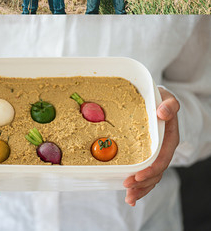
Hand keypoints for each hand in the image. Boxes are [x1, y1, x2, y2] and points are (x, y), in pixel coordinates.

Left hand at [123, 88, 179, 205]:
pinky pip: (145, 174)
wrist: (159, 102)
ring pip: (151, 178)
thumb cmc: (162, 100)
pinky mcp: (147, 157)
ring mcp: (156, 155)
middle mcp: (163, 151)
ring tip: (129, 198)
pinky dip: (139, 186)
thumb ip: (169, 105)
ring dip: (141, 189)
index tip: (138, 175)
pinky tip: (130, 196)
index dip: (151, 169)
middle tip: (127, 187)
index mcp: (169, 139)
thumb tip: (162, 113)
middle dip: (143, 183)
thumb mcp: (167, 98)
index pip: (162, 158)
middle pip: (156, 173)